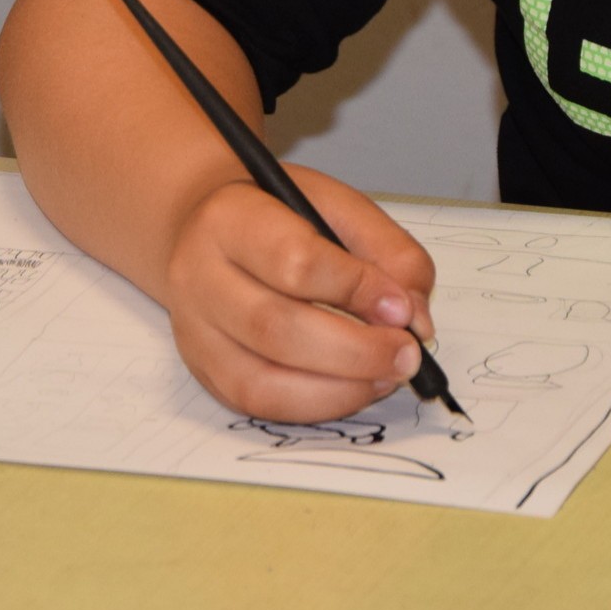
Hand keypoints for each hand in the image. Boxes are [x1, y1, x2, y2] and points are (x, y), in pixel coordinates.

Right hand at [161, 164, 436, 421]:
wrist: (203, 227)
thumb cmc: (277, 213)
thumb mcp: (336, 205)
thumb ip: (388, 251)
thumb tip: (416, 320)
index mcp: (230, 218)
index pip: (294, 262)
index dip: (356, 290)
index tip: (402, 308)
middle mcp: (198, 276)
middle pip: (276, 328)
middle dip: (355, 352)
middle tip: (407, 354)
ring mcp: (194, 330)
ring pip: (262, 380)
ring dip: (339, 388)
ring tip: (387, 376)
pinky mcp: (203, 370)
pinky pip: (258, 404)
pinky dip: (316, 405)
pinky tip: (353, 388)